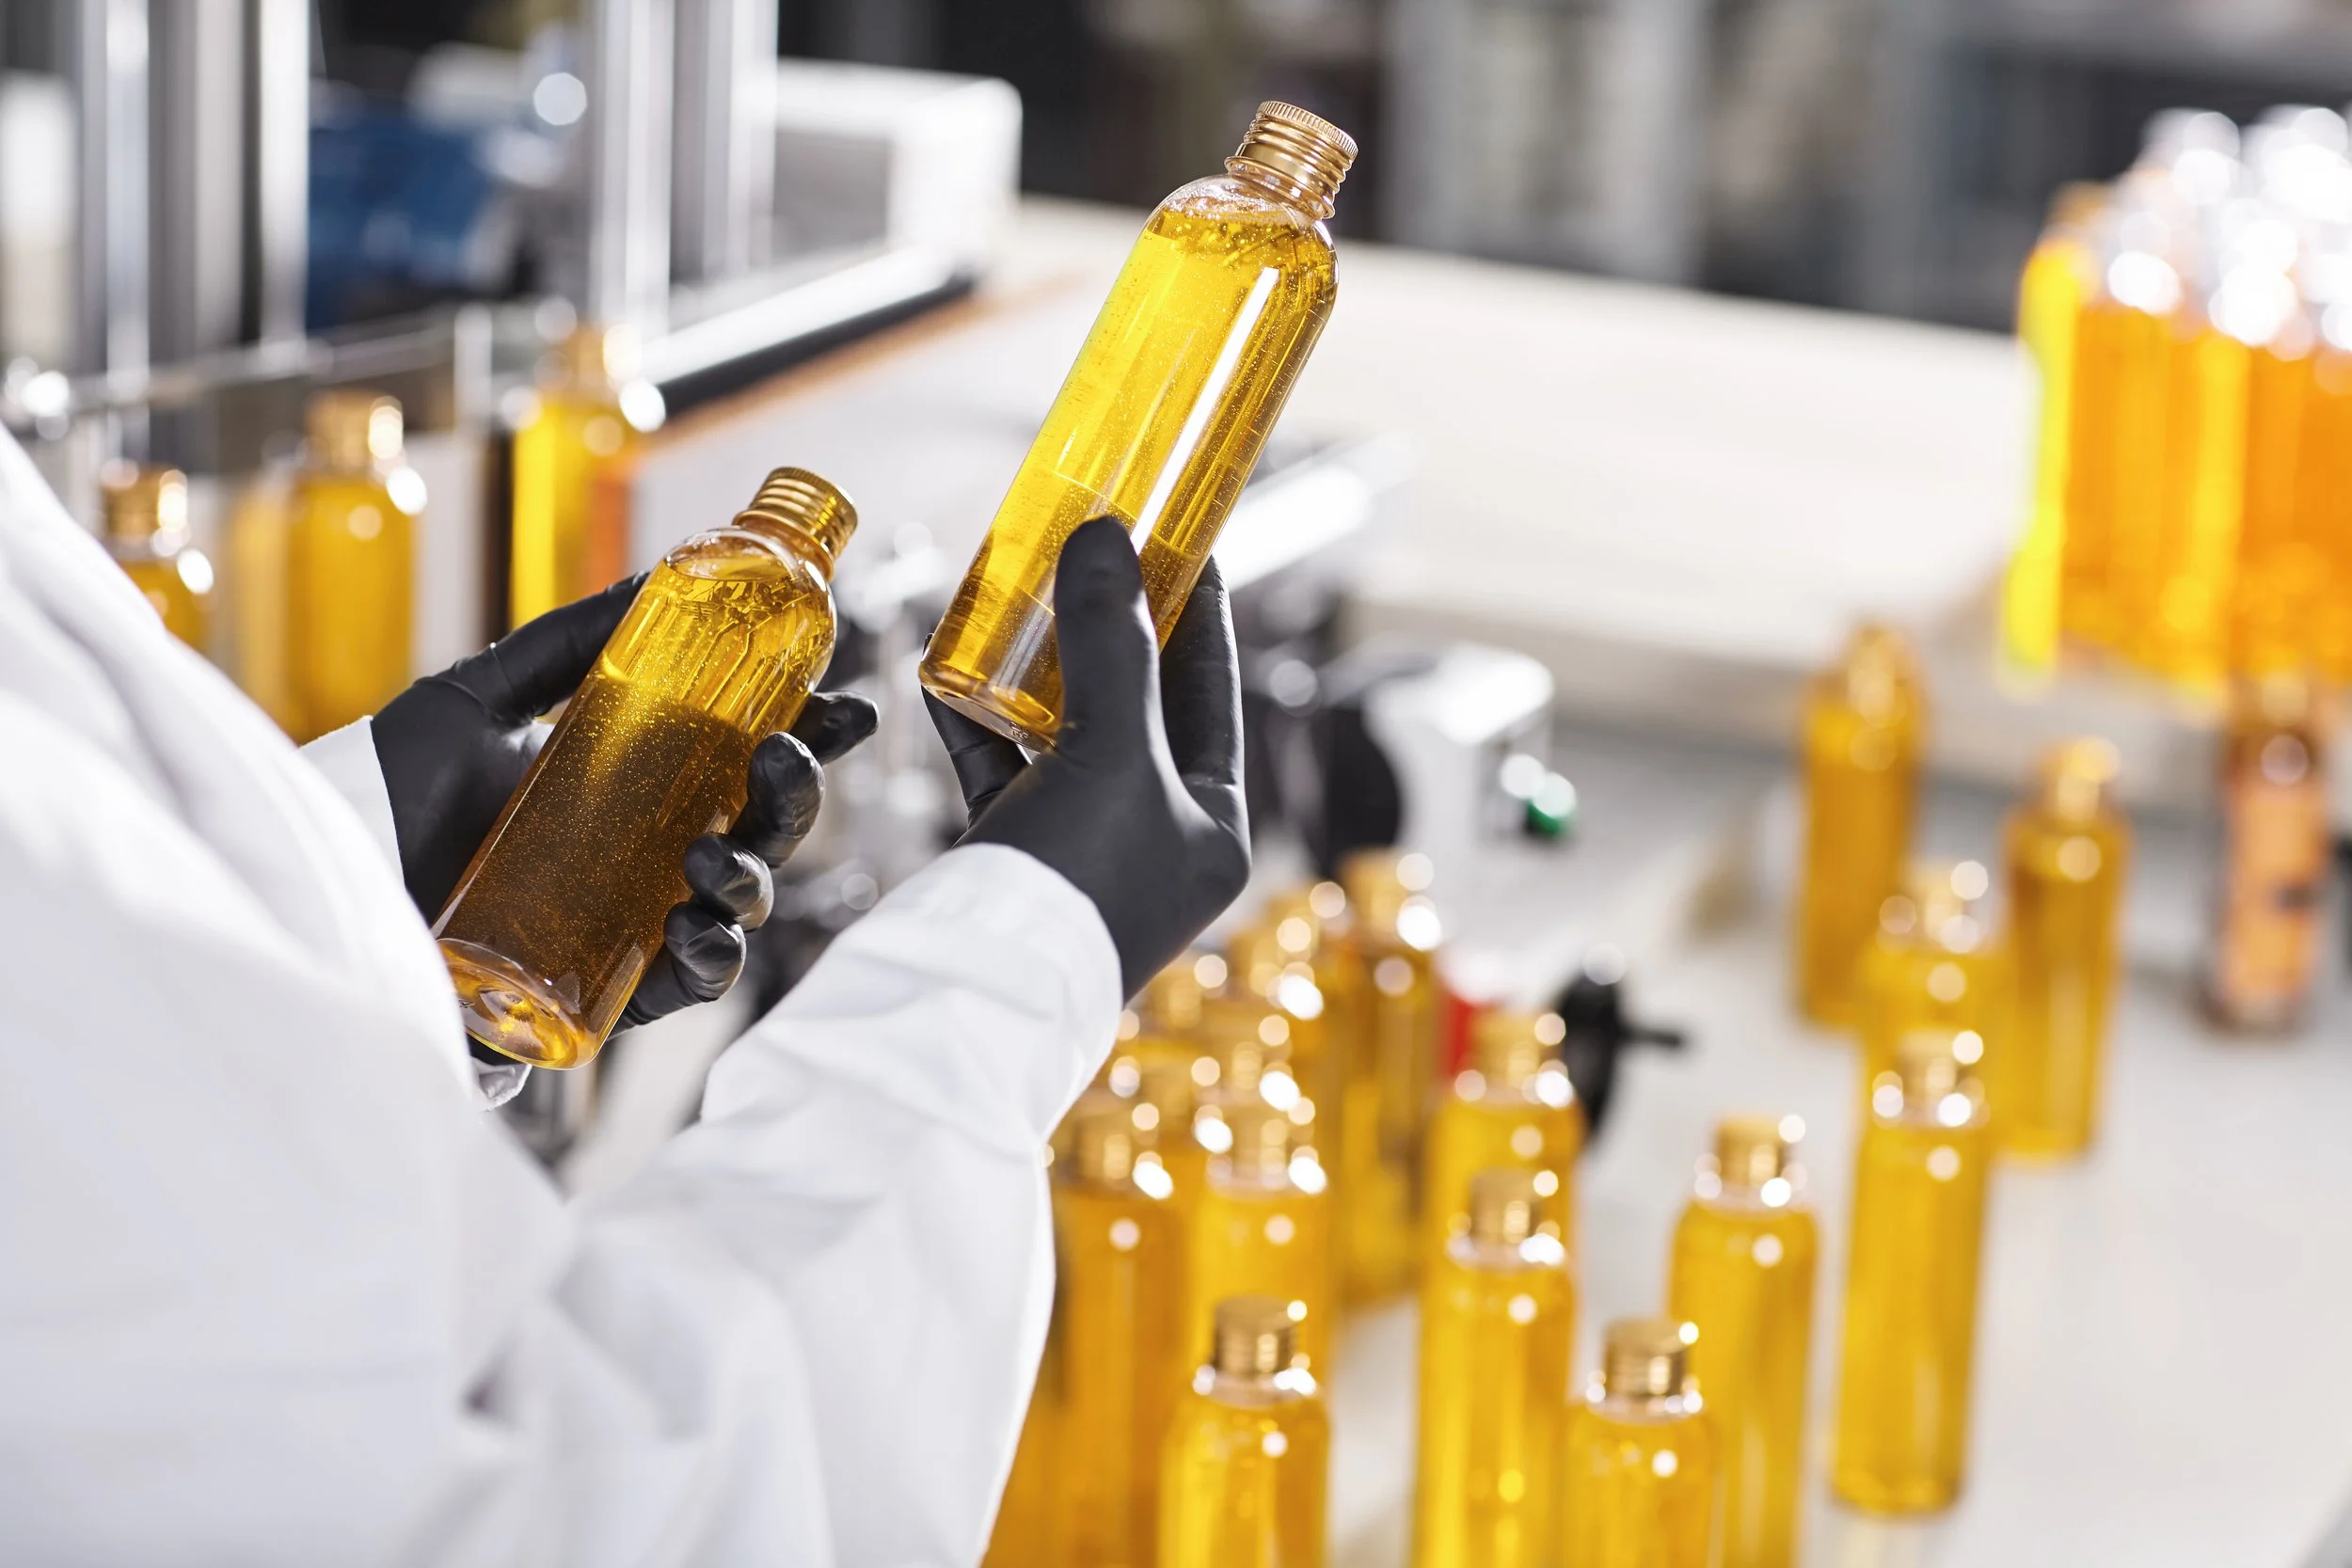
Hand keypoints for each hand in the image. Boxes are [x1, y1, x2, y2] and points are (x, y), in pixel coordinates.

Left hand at [372, 578, 877, 1031]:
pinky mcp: (604, 985)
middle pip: (763, 827)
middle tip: (783, 757)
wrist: (329, 872)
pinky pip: (689, 983)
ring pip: (742, 903)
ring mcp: (632, 918)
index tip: (843, 704)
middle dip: (796, 795)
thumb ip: (569, 641)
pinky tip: (690, 930)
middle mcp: (647, 851)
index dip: (807, 733)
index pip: (745, 756)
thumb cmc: (391, 790)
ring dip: (752, 876)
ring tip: (708, 856)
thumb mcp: (480, 697)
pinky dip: (709, 958)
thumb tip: (660, 571)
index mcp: (636, 781)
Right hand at [926, 517, 1249, 998]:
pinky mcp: (1011, 863)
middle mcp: (1155, 839)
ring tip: (1018, 594)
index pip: (1215, 691)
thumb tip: (1107, 538)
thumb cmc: (1073, 885)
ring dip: (1035, 666)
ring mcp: (1082, 851)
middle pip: (1138, 706)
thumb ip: (1112, 643)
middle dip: (1107, 628)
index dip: (1199, 609)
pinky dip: (976, 719)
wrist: (971, 999)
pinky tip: (947, 666)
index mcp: (1212, 825)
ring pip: (1064, 733)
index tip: (1181, 538)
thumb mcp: (1110, 751)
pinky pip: (1000, 772)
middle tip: (1089, 553)